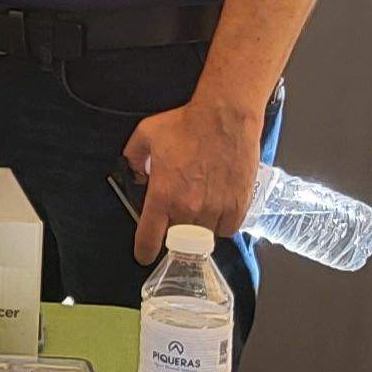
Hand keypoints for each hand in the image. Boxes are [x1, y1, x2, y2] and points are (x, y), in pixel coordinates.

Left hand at [120, 93, 265, 264]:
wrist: (225, 116)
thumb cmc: (186, 123)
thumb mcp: (146, 135)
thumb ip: (133, 158)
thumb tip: (134, 174)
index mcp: (163, 196)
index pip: (149, 239)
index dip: (144, 251)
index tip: (144, 255)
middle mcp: (188, 209)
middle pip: (178, 238)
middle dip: (174, 230)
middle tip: (176, 214)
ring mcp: (215, 209)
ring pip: (204, 236)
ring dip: (198, 227)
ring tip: (199, 207)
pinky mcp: (238, 205)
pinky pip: (227, 229)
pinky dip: (221, 224)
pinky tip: (218, 208)